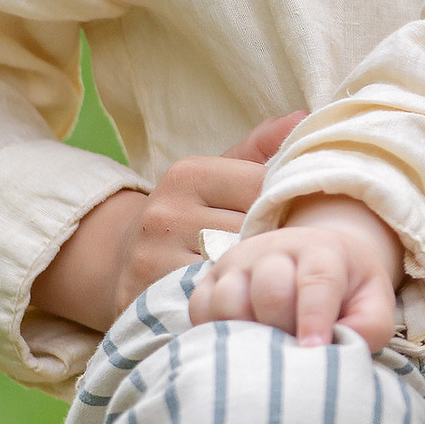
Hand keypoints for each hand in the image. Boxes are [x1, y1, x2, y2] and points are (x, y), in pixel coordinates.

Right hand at [28, 114, 308, 338]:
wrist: (120, 256)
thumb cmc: (189, 212)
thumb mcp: (218, 173)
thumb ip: (260, 148)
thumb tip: (304, 117)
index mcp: (188, 174)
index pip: (261, 186)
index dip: (285, 205)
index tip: (298, 220)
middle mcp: (166, 213)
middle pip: (249, 232)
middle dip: (275, 246)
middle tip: (294, 259)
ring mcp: (153, 258)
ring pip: (232, 272)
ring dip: (257, 279)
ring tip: (275, 282)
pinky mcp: (146, 299)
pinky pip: (209, 303)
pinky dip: (232, 306)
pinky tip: (248, 305)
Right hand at [188, 196, 404, 349]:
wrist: (312, 258)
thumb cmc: (345, 290)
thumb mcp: (372, 302)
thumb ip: (370, 326)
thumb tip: (340, 350)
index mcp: (321, 251)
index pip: (317, 280)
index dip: (314, 317)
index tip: (313, 350)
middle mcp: (274, 250)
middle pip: (270, 290)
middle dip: (283, 329)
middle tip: (295, 353)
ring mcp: (237, 264)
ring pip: (228, 299)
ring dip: (247, 334)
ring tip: (268, 350)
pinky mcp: (209, 282)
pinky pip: (201, 310)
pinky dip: (216, 333)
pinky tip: (239, 346)